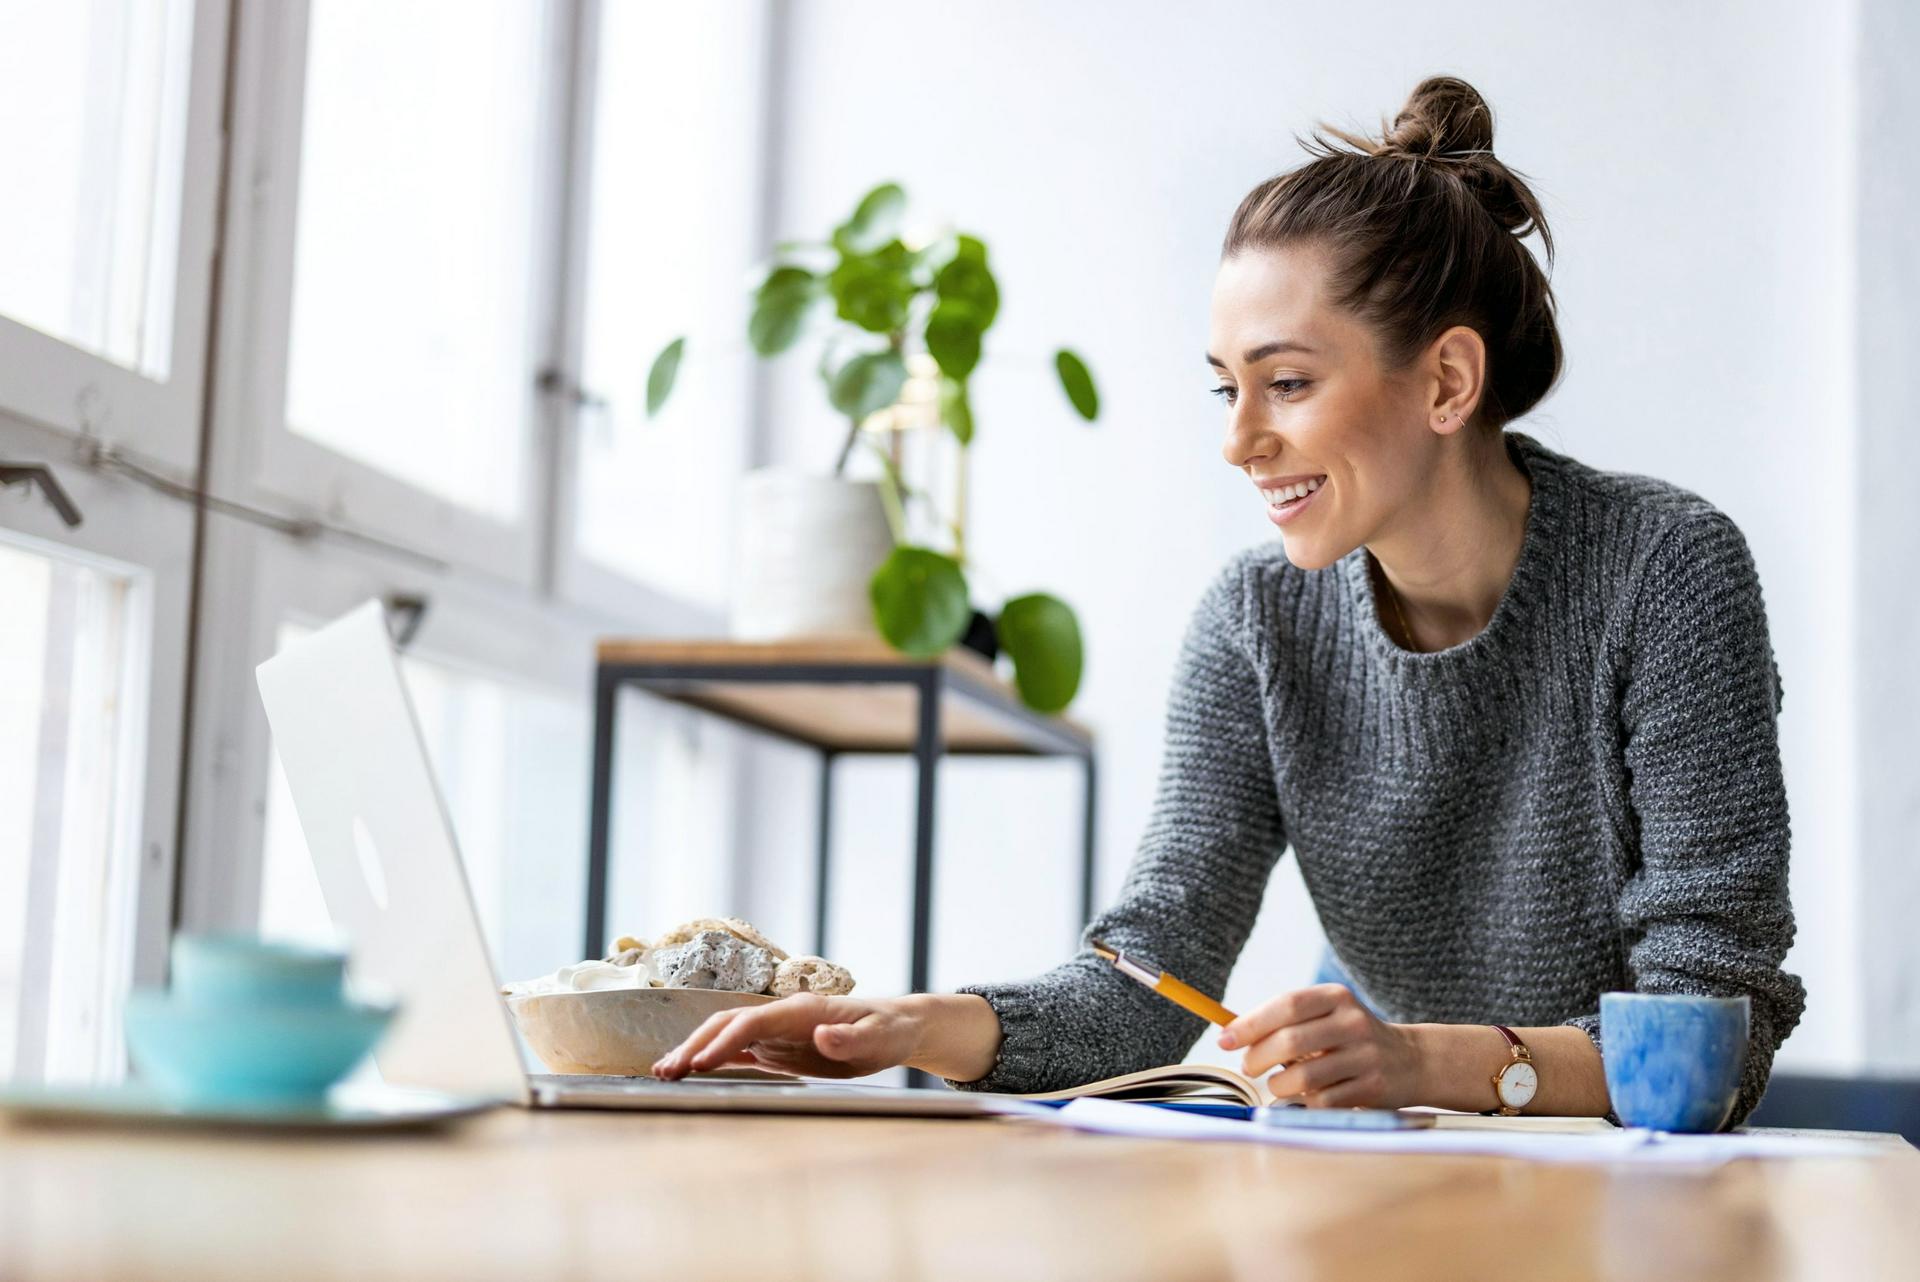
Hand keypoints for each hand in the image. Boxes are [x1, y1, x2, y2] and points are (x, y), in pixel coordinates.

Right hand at [650, 993, 923, 1080]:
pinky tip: (691, 1071)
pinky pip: (739, 1051)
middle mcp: (782, 1016)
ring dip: (695, 1050)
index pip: (752, 1022)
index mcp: (801, 1010)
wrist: (896, 1027)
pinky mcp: (778, 1047)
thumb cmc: (889, 1031)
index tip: (699, 1063)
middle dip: (695, 1044)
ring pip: (726, 1035)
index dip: (725, 1041)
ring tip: (664, 1072)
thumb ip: (850, 1038)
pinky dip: (712, 1059)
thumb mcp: (878, 1038)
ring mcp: (777, 1031)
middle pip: (728, 1024)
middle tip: (667, 1070)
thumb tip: (822, 1035)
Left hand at [1219, 983, 1421, 1107]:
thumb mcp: (1325, 1016)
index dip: (1250, 1024)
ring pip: (1302, 1077)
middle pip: (1290, 1042)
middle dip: (1257, 1058)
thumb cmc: (1348, 1038)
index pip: (1286, 1005)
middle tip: (1248, 1067)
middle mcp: (1353, 1022)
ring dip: (1279, 1085)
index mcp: (1336, 997)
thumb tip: (1229, 1033)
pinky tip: (1308, 1096)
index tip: (1224, 1039)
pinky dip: (1305, 1103)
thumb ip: (1284, 1021)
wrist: (1411, 1061)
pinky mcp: (1372, 1088)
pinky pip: (1322, 1102)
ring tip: (1279, 1083)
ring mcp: (1365, 1056)